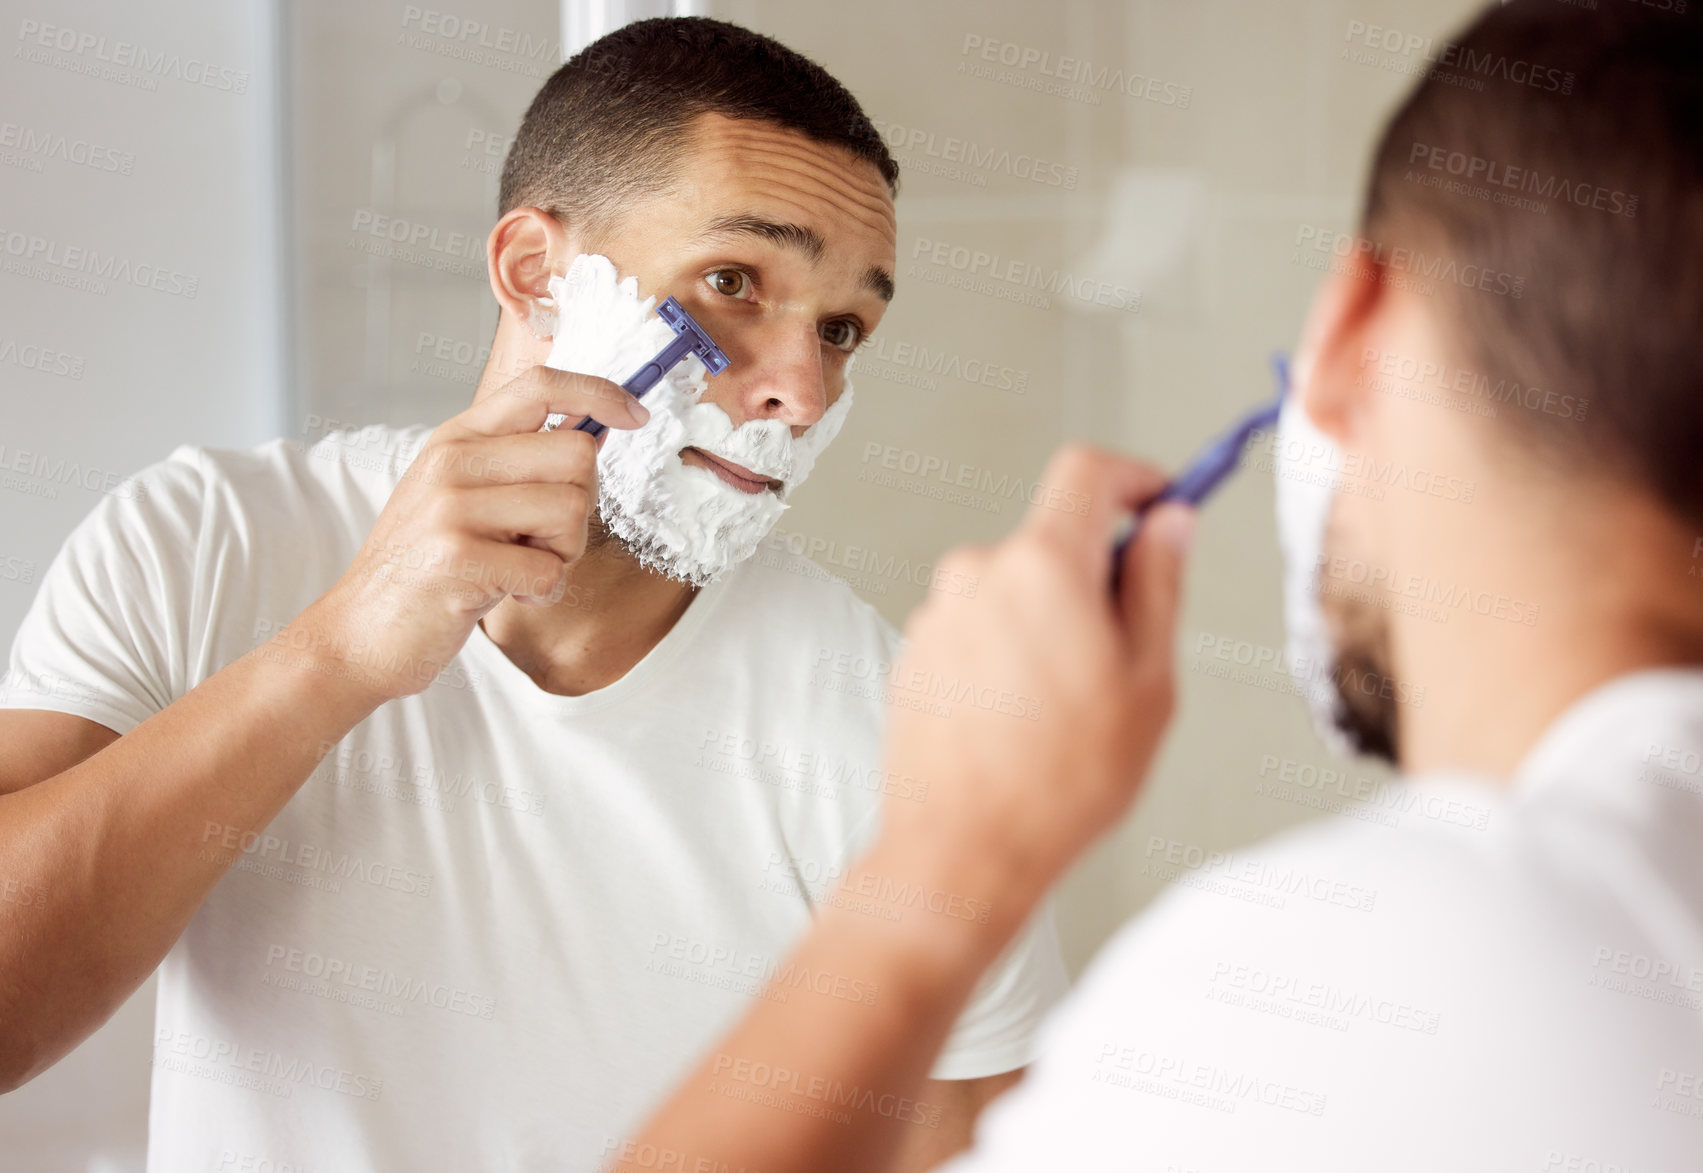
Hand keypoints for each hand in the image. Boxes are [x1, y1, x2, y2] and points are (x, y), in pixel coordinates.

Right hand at [284, 366, 648, 701]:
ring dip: (562, 554)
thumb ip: (518, 462)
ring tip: (517, 569)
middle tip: (542, 540)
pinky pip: (550, 569)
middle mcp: (452, 462)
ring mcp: (451, 507)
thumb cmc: (425, 568)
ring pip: (571, 510)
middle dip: (580, 505)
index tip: (635, 415)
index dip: (599, 393)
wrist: (361, 633)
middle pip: (576, 454)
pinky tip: (507, 596)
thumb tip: (597, 429)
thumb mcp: (462, 496)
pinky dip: (543, 592)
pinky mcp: (459, 558)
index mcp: (457, 438)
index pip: (540, 385)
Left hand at [879, 445, 1194, 905]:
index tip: (1161, 501)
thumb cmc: (1058, 782)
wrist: (963, 851)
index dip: (1135, 478)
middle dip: (1096, 578)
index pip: (1088, 472)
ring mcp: (937, 616)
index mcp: (1042, 565)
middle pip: (1053, 540)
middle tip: (1124, 653)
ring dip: (1049, 625)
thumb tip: (1169, 525)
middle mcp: (977, 575)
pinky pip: (978, 631)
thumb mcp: (1148, 681)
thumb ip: (1158, 585)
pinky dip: (1008, 657)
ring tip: (1068, 710)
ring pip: (1015, 592)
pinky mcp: (915, 655)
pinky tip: (1024, 724)